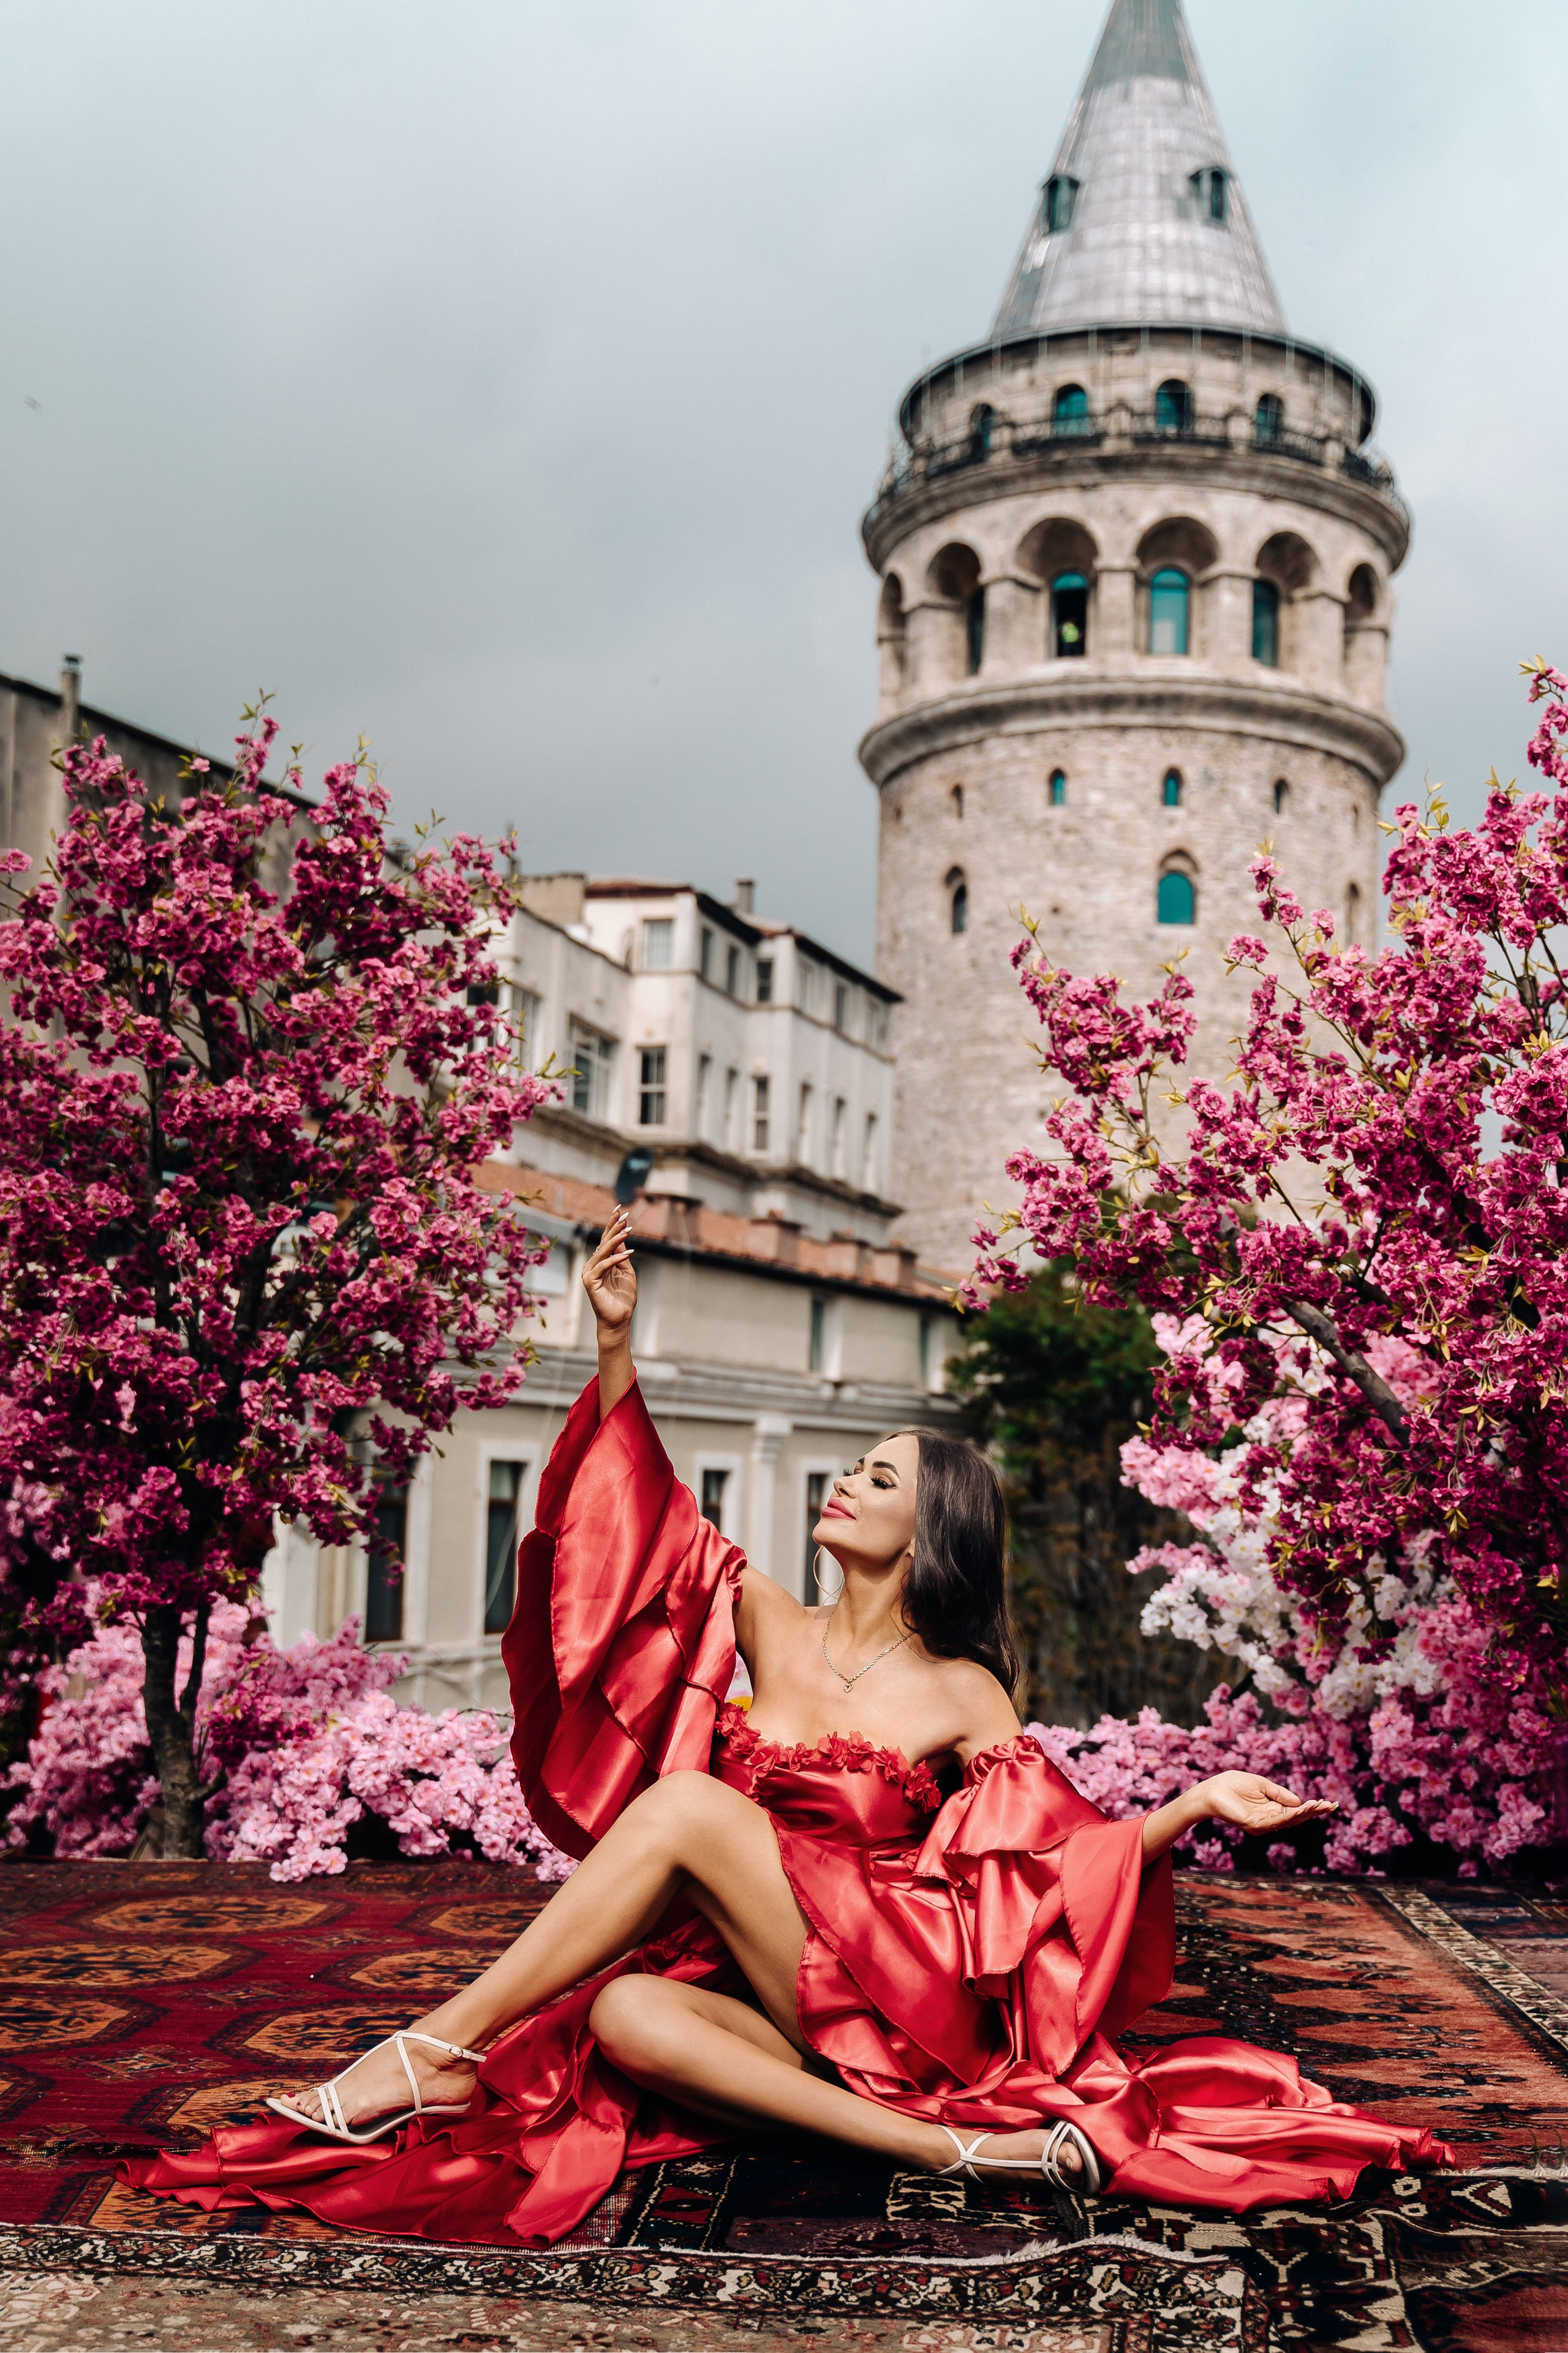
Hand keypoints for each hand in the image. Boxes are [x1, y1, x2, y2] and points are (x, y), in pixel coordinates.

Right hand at [582, 1207, 635, 1342]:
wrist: (619, 1319)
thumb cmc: (623, 1298)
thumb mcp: (626, 1271)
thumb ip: (622, 1255)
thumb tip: (622, 1236)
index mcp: (600, 1262)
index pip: (606, 1240)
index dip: (612, 1225)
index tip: (620, 1211)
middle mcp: (592, 1265)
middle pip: (603, 1242)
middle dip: (613, 1227)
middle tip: (622, 1214)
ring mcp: (589, 1273)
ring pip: (602, 1252)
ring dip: (616, 1240)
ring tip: (627, 1230)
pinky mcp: (590, 1282)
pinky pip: (603, 1266)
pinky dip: (615, 1259)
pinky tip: (627, 1254)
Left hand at [1199, 1771, 1336, 1836]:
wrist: (1211, 1789)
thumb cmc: (1233, 1785)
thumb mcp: (1262, 1785)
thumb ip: (1279, 1794)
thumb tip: (1300, 1802)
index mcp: (1272, 1809)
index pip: (1296, 1811)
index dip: (1312, 1808)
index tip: (1329, 1803)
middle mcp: (1269, 1820)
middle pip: (1296, 1818)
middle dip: (1314, 1812)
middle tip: (1330, 1806)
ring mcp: (1262, 1825)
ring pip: (1288, 1821)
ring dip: (1305, 1814)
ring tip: (1319, 1806)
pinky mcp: (1254, 1826)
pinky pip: (1275, 1821)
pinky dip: (1289, 1816)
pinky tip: (1301, 1810)